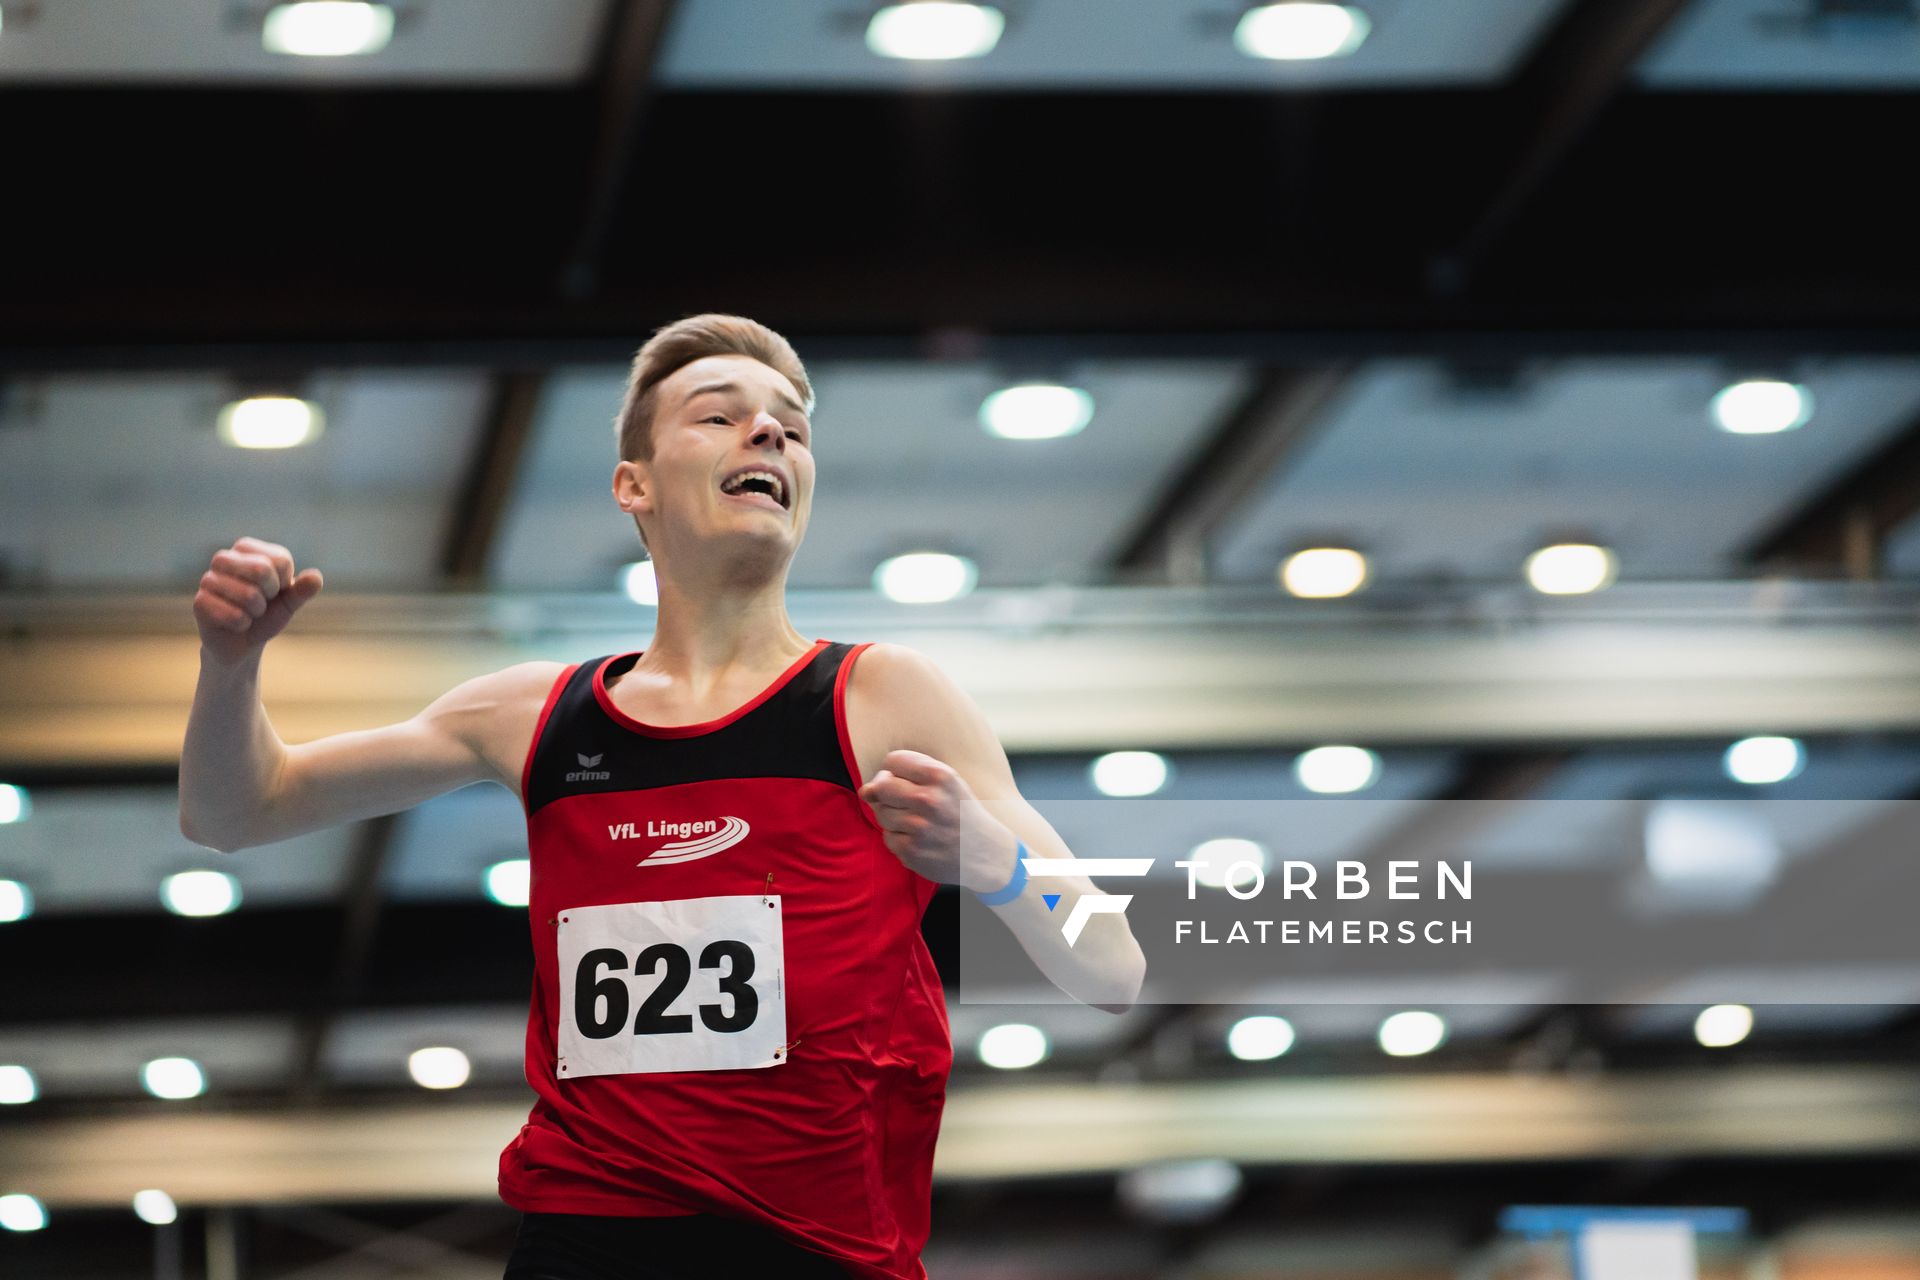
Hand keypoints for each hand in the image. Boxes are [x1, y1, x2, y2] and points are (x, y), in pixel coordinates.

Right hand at [192, 536, 323, 667]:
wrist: (242, 643)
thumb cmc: (266, 615)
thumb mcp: (289, 603)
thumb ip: (302, 590)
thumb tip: (316, 578)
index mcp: (248, 550)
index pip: (279, 560)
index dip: (283, 582)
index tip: (274, 591)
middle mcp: (225, 558)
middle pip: (260, 569)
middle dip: (268, 596)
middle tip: (260, 603)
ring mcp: (208, 579)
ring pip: (248, 594)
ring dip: (255, 613)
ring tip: (247, 614)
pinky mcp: (200, 602)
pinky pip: (233, 615)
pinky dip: (242, 625)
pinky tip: (234, 625)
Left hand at [859, 749, 1016, 894]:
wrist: (986, 853)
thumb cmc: (960, 812)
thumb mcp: (946, 783)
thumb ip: (906, 776)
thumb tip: (864, 791)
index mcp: (940, 775)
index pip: (892, 760)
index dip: (895, 771)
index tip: (907, 782)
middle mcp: (929, 800)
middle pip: (881, 786)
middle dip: (888, 794)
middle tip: (908, 803)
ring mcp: (919, 827)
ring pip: (881, 812)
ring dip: (893, 817)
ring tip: (918, 823)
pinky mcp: (911, 851)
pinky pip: (887, 836)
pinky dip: (898, 838)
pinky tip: (919, 839)